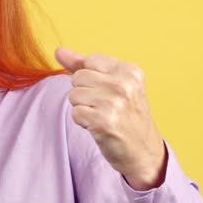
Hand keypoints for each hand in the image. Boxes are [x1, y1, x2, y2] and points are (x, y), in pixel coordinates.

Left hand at [55, 47, 167, 190]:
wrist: (143, 152)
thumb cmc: (127, 117)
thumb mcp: (115, 86)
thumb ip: (85, 66)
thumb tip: (59, 51)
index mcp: (130, 71)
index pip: (90, 62)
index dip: (90, 79)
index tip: (106, 92)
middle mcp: (124, 85)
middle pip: (78, 77)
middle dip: (84, 93)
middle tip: (104, 107)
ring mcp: (114, 103)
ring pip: (74, 95)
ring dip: (83, 108)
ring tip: (102, 116)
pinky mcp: (103, 122)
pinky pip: (75, 113)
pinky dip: (83, 122)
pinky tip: (99, 126)